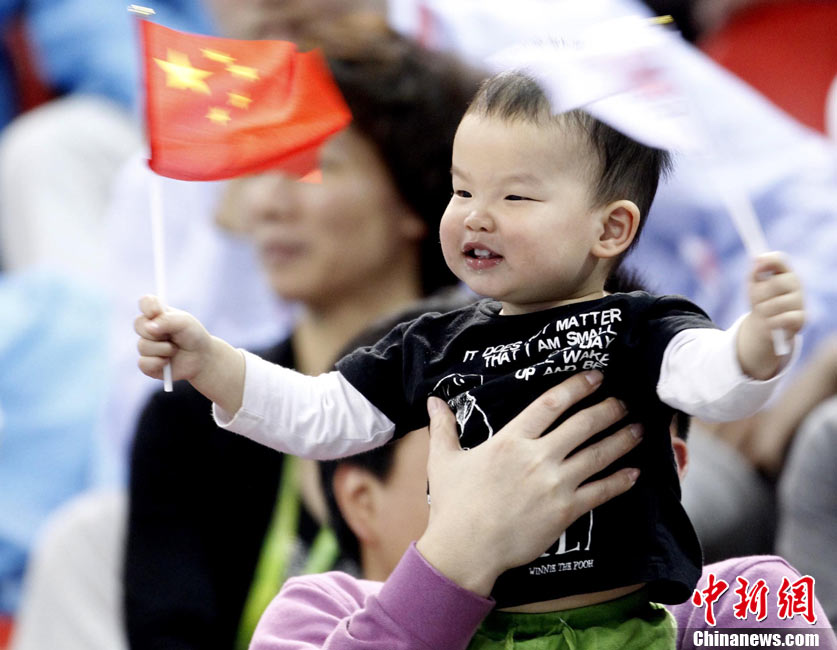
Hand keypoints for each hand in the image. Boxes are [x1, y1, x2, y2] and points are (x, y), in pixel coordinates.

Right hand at [135, 295, 213, 381]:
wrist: (202, 359)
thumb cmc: (193, 336)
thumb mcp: (185, 323)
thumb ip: (168, 320)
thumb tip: (149, 327)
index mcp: (157, 314)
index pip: (145, 303)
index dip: (148, 306)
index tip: (157, 312)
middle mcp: (148, 328)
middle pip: (139, 325)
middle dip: (158, 332)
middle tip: (172, 336)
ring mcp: (146, 346)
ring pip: (143, 346)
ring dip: (164, 349)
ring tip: (175, 350)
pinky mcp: (147, 364)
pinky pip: (143, 363)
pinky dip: (158, 363)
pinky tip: (167, 362)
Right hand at [415, 371, 641, 596]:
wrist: (465, 550)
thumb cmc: (453, 504)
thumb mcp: (443, 459)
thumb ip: (443, 427)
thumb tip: (433, 400)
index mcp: (510, 440)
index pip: (551, 403)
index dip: (577, 386)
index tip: (596, 377)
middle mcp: (538, 457)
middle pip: (582, 424)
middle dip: (608, 409)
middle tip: (623, 401)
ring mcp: (555, 484)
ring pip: (598, 455)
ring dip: (622, 439)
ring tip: (638, 429)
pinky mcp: (566, 512)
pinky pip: (601, 492)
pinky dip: (621, 480)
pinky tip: (634, 472)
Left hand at [737, 252, 804, 378]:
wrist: (768, 330)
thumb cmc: (760, 305)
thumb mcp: (754, 289)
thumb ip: (755, 274)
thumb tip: (756, 259)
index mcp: (785, 275)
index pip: (780, 261)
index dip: (769, 260)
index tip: (756, 262)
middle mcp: (796, 287)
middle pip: (773, 283)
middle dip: (758, 292)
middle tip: (754, 300)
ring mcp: (799, 304)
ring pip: (773, 302)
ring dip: (761, 309)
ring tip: (761, 314)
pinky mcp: (800, 322)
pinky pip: (782, 319)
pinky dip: (771, 322)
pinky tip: (770, 324)